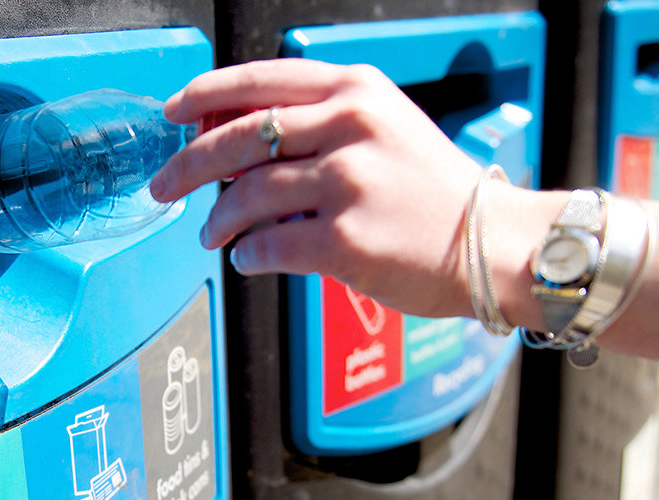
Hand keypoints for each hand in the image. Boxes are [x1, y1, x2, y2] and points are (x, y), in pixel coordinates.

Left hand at [149, 59, 489, 318]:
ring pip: (245, 195)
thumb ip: (322, 123)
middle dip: (187, 165)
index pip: (258, 82)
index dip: (203, 97)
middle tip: (164, 186)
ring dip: (216, 221)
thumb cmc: (437, 195)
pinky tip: (248, 258)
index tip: (174, 115)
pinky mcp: (345, 239)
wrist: (494, 244)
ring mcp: (347, 183)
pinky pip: (268, 245)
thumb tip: (238, 139)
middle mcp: (349, 127)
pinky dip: (248, 254)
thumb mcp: (386, 128)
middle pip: (238, 138)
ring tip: (211, 236)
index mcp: (355, 91)